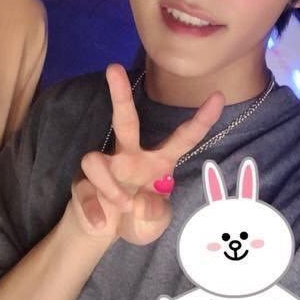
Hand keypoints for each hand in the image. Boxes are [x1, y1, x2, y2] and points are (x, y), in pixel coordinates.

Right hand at [71, 64, 223, 244]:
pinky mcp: (81, 183)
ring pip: (96, 161)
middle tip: (113, 67)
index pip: (182, 138)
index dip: (201, 120)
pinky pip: (84, 191)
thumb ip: (156, 215)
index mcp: (158, 163)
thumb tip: (140, 203)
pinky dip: (94, 210)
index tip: (218, 95)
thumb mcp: (154, 223)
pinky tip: (102, 223)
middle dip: (120, 94)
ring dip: (111, 189)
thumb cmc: (136, 218)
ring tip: (123, 209)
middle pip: (125, 120)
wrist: (103, 232)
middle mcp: (129, 157)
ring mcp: (103, 168)